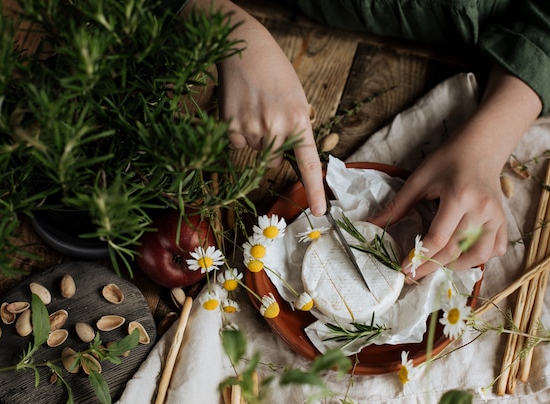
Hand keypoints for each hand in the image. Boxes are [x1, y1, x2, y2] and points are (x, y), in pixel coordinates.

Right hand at [182, 0, 326, 215]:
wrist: (245, 46)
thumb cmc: (275, 72)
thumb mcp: (296, 99)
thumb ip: (294, 130)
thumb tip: (277, 160)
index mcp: (300, 120)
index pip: (309, 164)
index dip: (315, 190)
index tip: (318, 211)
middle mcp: (278, 128)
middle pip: (272, 160)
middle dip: (271, 148)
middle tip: (268, 118)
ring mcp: (253, 127)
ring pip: (253, 151)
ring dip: (253, 136)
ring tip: (254, 106)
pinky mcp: (230, 125)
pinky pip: (236, 143)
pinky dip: (237, 131)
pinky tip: (240, 109)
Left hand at [369, 140, 507, 279]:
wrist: (480, 147)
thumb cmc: (447, 161)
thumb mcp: (418, 180)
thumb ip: (397, 206)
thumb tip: (371, 224)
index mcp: (458, 197)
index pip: (439, 238)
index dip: (420, 257)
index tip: (404, 268)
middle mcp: (481, 209)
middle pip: (456, 250)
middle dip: (432, 266)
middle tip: (413, 274)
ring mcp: (496, 216)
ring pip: (479, 255)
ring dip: (457, 266)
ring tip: (438, 264)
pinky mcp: (504, 220)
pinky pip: (496, 249)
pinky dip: (480, 258)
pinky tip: (463, 255)